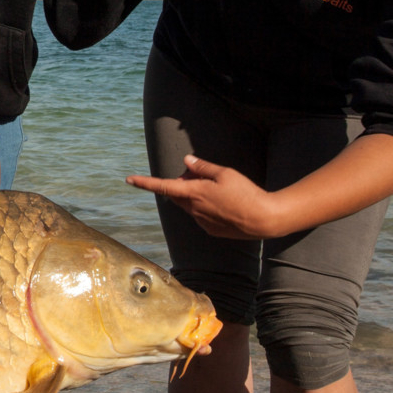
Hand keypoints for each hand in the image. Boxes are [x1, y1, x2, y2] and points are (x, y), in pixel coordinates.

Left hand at [127, 155, 287, 238]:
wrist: (263, 220)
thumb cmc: (245, 193)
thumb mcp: (224, 173)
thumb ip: (203, 168)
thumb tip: (187, 161)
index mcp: (194, 193)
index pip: (163, 186)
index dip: (145, 182)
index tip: (129, 179)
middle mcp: (194, 209)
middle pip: (177, 193)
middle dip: (182, 182)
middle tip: (199, 173)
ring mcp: (201, 221)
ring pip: (189, 204)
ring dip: (195, 194)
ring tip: (219, 188)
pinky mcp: (210, 230)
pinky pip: (200, 214)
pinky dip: (205, 205)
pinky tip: (225, 203)